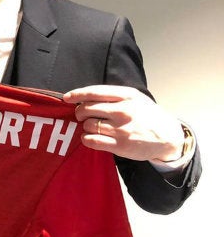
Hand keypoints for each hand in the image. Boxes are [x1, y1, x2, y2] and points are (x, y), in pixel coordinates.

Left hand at [62, 85, 184, 161]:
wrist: (168, 136)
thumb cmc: (148, 115)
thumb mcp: (136, 98)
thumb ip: (114, 96)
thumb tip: (86, 97)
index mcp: (126, 95)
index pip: (94, 92)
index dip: (77, 94)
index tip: (67, 98)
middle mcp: (123, 110)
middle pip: (87, 108)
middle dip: (79, 112)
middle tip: (81, 115)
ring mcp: (121, 129)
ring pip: (88, 125)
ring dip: (84, 126)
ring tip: (91, 127)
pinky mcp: (120, 145)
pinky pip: (92, 140)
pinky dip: (86, 139)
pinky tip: (90, 137)